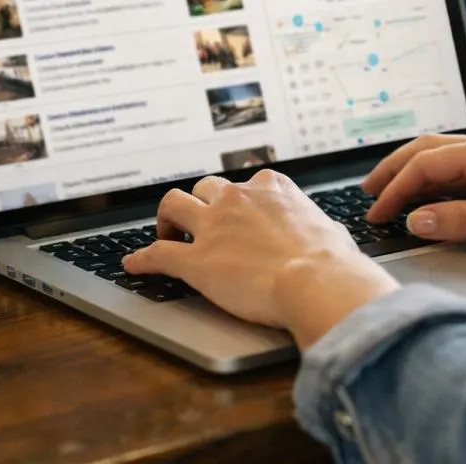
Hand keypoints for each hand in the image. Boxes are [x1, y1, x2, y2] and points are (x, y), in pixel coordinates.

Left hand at [121, 172, 398, 346]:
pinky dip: (142, 259)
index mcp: (271, 188)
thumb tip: (327, 236)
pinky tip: (134, 265)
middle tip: (197, 221)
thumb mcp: (330, 229)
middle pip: (205, 188)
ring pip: (173, 205)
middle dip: (199, 203)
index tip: (236, 210)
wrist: (317, 281)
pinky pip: (158, 254)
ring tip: (165, 232)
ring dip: (167, 218)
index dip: (238, 199)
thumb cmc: (331, 260)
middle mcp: (238, 199)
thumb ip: (317, 227)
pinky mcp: (196, 261)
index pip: (246, 184)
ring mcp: (213, 227)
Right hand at [362, 133, 465, 247]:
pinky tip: (444, 194)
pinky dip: (444, 177)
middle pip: (430, 149)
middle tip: (368, 192)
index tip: (376, 214)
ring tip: (396, 191)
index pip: (426, 165)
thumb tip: (417, 221)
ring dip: (418, 171)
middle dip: (395, 169)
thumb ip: (464, 220)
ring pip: (450, 154)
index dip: (395, 190)